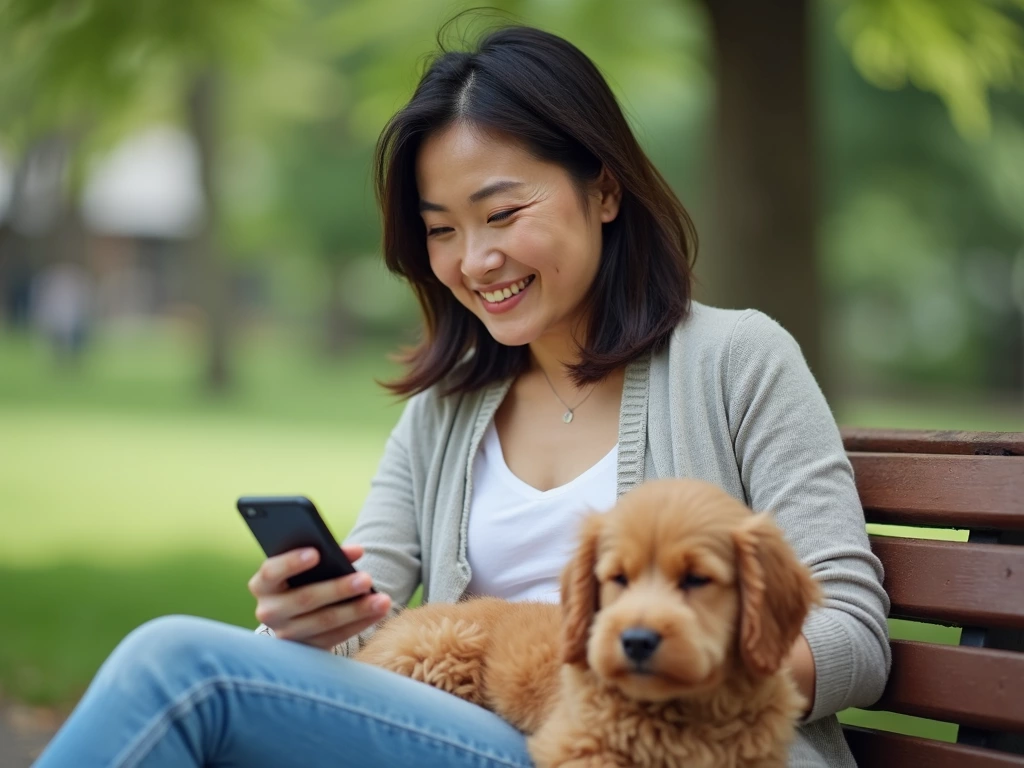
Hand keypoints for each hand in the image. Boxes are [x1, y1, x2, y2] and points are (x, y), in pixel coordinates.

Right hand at [248, 544, 391, 650]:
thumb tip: (355, 552)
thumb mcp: (304, 566)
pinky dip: (360, 623)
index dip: (291, 562)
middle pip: (305, 599)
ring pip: (324, 622)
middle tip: (367, 579)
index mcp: (263, 584)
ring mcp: (286, 634)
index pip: (271, 572)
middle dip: (338, 589)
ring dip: (357, 610)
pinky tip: (378, 612)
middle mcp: (269, 611)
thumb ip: (324, 555)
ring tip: (382, 600)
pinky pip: (336, 637)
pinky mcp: (306, 649)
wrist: (294, 615)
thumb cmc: (302, 578)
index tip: (316, 553)